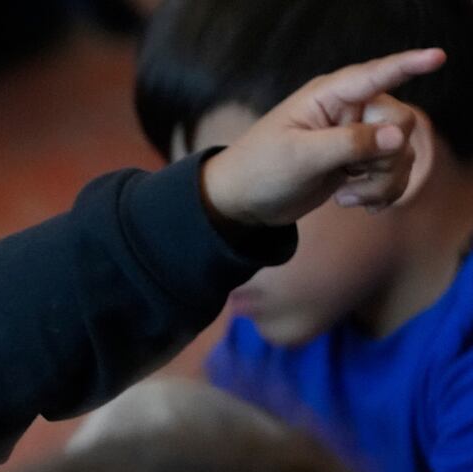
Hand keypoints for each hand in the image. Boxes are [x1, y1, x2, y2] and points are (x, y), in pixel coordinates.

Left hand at [202, 49, 444, 228]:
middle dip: (385, 156)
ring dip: (382, 182)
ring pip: (400, 152)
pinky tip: (355, 204)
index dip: (407, 65)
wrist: (244, 203)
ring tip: (345, 198)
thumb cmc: (260, 170)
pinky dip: (382, 192)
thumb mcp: (300, 157)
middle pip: (399, 123)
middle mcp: (349, 110)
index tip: (437, 57)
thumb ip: (348, 144)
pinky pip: (393, 172)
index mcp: (329, 96)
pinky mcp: (358, 162)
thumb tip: (396, 137)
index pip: (375, 75)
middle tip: (352, 175)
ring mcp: (355, 136)